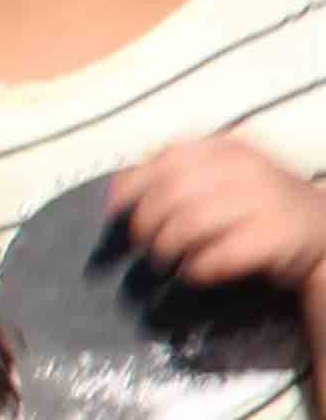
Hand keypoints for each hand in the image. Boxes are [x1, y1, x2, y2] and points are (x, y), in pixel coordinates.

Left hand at [112, 136, 325, 295]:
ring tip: (167, 258)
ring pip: (189, 223)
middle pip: (170, 193)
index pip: (166, 158)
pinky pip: (217, 255)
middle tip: (143, 242)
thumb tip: (116, 188)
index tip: (115, 210)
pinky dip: (196, 267)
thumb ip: (174, 174)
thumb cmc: (259, 206)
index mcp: (228, 148)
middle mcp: (247, 169)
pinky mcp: (275, 237)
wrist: (323, 232)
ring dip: (166, 247)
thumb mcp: (222, 176)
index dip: (132, 186)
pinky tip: (196, 270)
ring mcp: (264, 201)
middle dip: (145, 222)